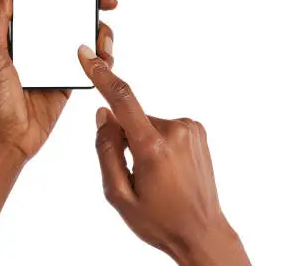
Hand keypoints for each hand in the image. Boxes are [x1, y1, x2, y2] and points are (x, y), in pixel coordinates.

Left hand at [0, 0, 116, 158]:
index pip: (42, 1)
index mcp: (17, 33)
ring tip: (104, 38)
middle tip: (108, 3)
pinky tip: (106, 56)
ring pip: (83, 36)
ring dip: (100, 31)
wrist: (10, 138)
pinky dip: (102, 56)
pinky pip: (90, 63)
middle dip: (91, 5)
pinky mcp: (69, 79)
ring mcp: (55, 61)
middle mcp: (38, 43)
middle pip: (69, 14)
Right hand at [77, 48, 250, 265]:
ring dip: (143, 142)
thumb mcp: (118, 194)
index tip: (87, 56)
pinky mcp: (197, 131)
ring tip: (156, 176)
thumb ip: (106, 150)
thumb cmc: (160, 220)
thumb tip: (104, 115)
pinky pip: (163, 128)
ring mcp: (190, 129)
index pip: (122, 99)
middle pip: (131, 119)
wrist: (203, 234)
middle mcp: (175, 131)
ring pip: (147, 124)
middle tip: (135, 173)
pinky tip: (167, 169)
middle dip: (125, 138)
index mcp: (153, 148)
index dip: (101, 75)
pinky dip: (158, 142)